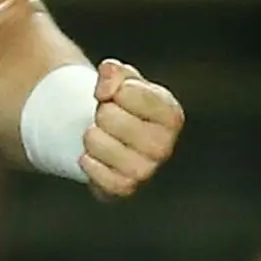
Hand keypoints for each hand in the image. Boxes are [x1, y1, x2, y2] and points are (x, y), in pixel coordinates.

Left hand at [82, 59, 184, 198]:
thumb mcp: (121, 79)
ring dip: (91, 138)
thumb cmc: (122, 104)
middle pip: (110, 118)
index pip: (129, 92)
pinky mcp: (125, 188)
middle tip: (104, 117)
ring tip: (96, 135)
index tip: (115, 95)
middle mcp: (164, 145)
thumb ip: (114, 72)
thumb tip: (106, 86)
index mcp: (171, 114)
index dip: (114, 89)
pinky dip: (89, 164)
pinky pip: (101, 177)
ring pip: (103, 148)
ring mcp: (147, 170)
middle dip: (100, 112)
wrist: (109, 135)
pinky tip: (89, 156)